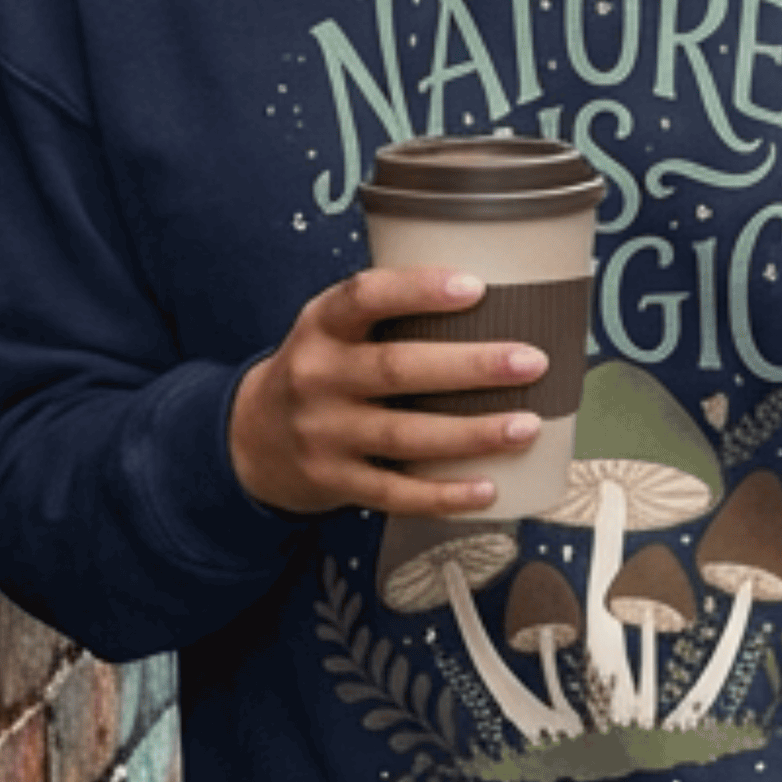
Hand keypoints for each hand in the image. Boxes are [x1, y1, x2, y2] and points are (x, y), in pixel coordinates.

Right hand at [228, 267, 547, 518]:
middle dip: (470, 366)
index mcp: (322, 325)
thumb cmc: (320, 367)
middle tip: (531, 361)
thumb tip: (492, 294)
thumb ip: (388, 310)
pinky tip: (488, 487)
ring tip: (526, 425)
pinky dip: (444, 494)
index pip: (365, 296)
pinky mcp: (335, 482)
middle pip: (397, 369)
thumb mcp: (332, 325)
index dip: (420, 290)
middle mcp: (318, 376)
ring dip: (471, 433)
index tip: (475, 287)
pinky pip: (395, 493)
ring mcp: (324, 434)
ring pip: (404, 436)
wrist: (250, 438)